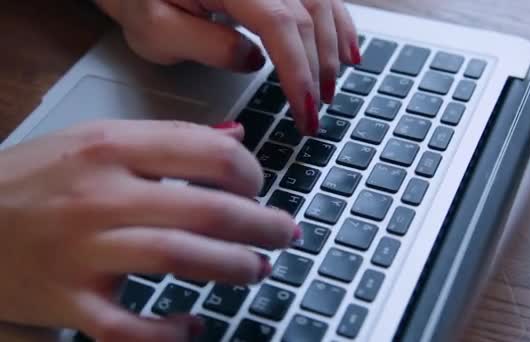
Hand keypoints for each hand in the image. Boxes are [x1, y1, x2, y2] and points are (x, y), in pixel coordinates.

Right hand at [0, 120, 298, 340]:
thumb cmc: (31, 180)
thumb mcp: (93, 140)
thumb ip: (166, 138)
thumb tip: (234, 137)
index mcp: (110, 147)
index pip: (208, 152)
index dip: (250, 172)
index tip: (257, 187)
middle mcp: (100, 195)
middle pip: (207, 209)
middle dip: (261, 224)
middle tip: (284, 232)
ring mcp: (83, 250)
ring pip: (180, 259)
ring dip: (233, 267)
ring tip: (258, 268)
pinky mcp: (67, 301)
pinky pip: (129, 328)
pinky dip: (168, 333)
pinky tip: (191, 326)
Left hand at [95, 0, 359, 135]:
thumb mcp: (156, 30)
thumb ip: (208, 46)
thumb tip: (256, 60)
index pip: (279, 24)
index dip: (298, 71)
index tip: (304, 110)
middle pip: (306, 14)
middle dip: (317, 69)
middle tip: (314, 113)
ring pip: (319, 3)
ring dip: (331, 49)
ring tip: (332, 89)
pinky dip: (337, 24)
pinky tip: (347, 49)